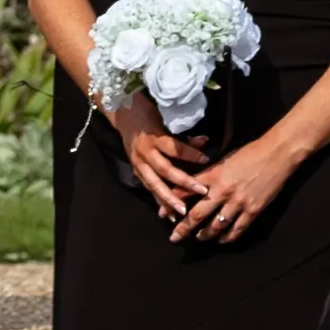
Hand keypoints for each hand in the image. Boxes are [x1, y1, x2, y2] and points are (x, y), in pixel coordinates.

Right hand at [106, 110, 210, 230]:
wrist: (123, 115)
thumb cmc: (148, 115)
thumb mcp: (165, 120)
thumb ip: (183, 136)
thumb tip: (205, 142)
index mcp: (153, 137)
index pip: (174, 148)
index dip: (190, 154)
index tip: (205, 159)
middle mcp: (145, 152)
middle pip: (165, 170)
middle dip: (183, 182)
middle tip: (201, 191)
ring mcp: (138, 163)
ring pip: (154, 184)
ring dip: (169, 199)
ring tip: (182, 211)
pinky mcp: (136, 171)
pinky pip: (149, 188)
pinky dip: (159, 201)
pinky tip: (169, 214)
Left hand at [176, 130, 299, 241]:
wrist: (276, 155)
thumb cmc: (248, 153)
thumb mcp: (223, 160)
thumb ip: (208, 175)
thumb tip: (192, 186)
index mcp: (213, 175)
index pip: (186, 191)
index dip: (172, 203)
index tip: (162, 214)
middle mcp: (222, 191)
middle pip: (197, 215)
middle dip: (184, 229)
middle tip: (175, 238)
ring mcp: (238, 203)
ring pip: (216, 226)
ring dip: (205, 235)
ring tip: (199, 238)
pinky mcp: (253, 210)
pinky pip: (237, 229)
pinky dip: (228, 237)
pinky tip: (222, 240)